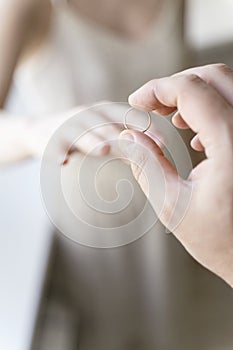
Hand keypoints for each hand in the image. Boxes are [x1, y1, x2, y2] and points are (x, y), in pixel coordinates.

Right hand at [26, 102, 161, 163]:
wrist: (38, 132)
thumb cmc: (82, 135)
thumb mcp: (105, 134)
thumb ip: (127, 142)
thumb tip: (156, 153)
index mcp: (106, 112)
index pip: (131, 117)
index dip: (148, 128)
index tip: (164, 143)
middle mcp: (89, 115)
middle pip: (108, 124)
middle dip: (125, 135)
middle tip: (143, 148)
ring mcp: (68, 125)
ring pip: (82, 133)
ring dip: (93, 140)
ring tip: (104, 149)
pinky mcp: (49, 138)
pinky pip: (53, 145)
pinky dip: (57, 152)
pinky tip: (62, 161)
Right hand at [119, 64, 232, 286]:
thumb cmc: (221, 240)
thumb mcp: (172, 205)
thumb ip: (146, 165)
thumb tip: (130, 136)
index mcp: (232, 146)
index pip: (192, 90)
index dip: (157, 89)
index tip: (136, 102)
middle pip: (215, 76)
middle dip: (176, 85)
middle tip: (152, 106)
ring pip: (228, 86)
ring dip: (195, 94)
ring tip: (171, 119)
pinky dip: (213, 109)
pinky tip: (197, 137)